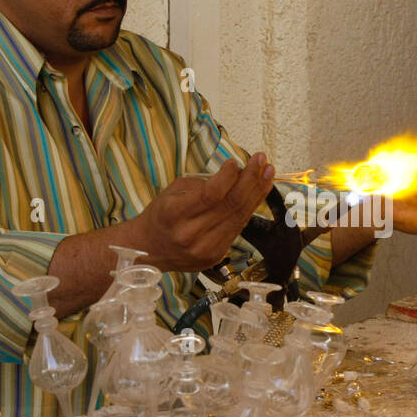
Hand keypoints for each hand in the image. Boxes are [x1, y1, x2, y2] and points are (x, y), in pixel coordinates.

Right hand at [135, 153, 274, 269]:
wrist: (148, 249)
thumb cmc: (162, 215)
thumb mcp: (173, 192)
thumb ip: (204, 183)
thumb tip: (237, 172)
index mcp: (174, 214)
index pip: (211, 193)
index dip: (228, 176)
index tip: (236, 162)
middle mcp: (190, 234)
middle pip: (231, 204)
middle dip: (251, 179)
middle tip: (262, 160)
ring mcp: (205, 248)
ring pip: (240, 216)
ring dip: (257, 192)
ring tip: (268, 173)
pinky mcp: (215, 256)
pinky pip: (238, 228)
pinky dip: (250, 208)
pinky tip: (258, 192)